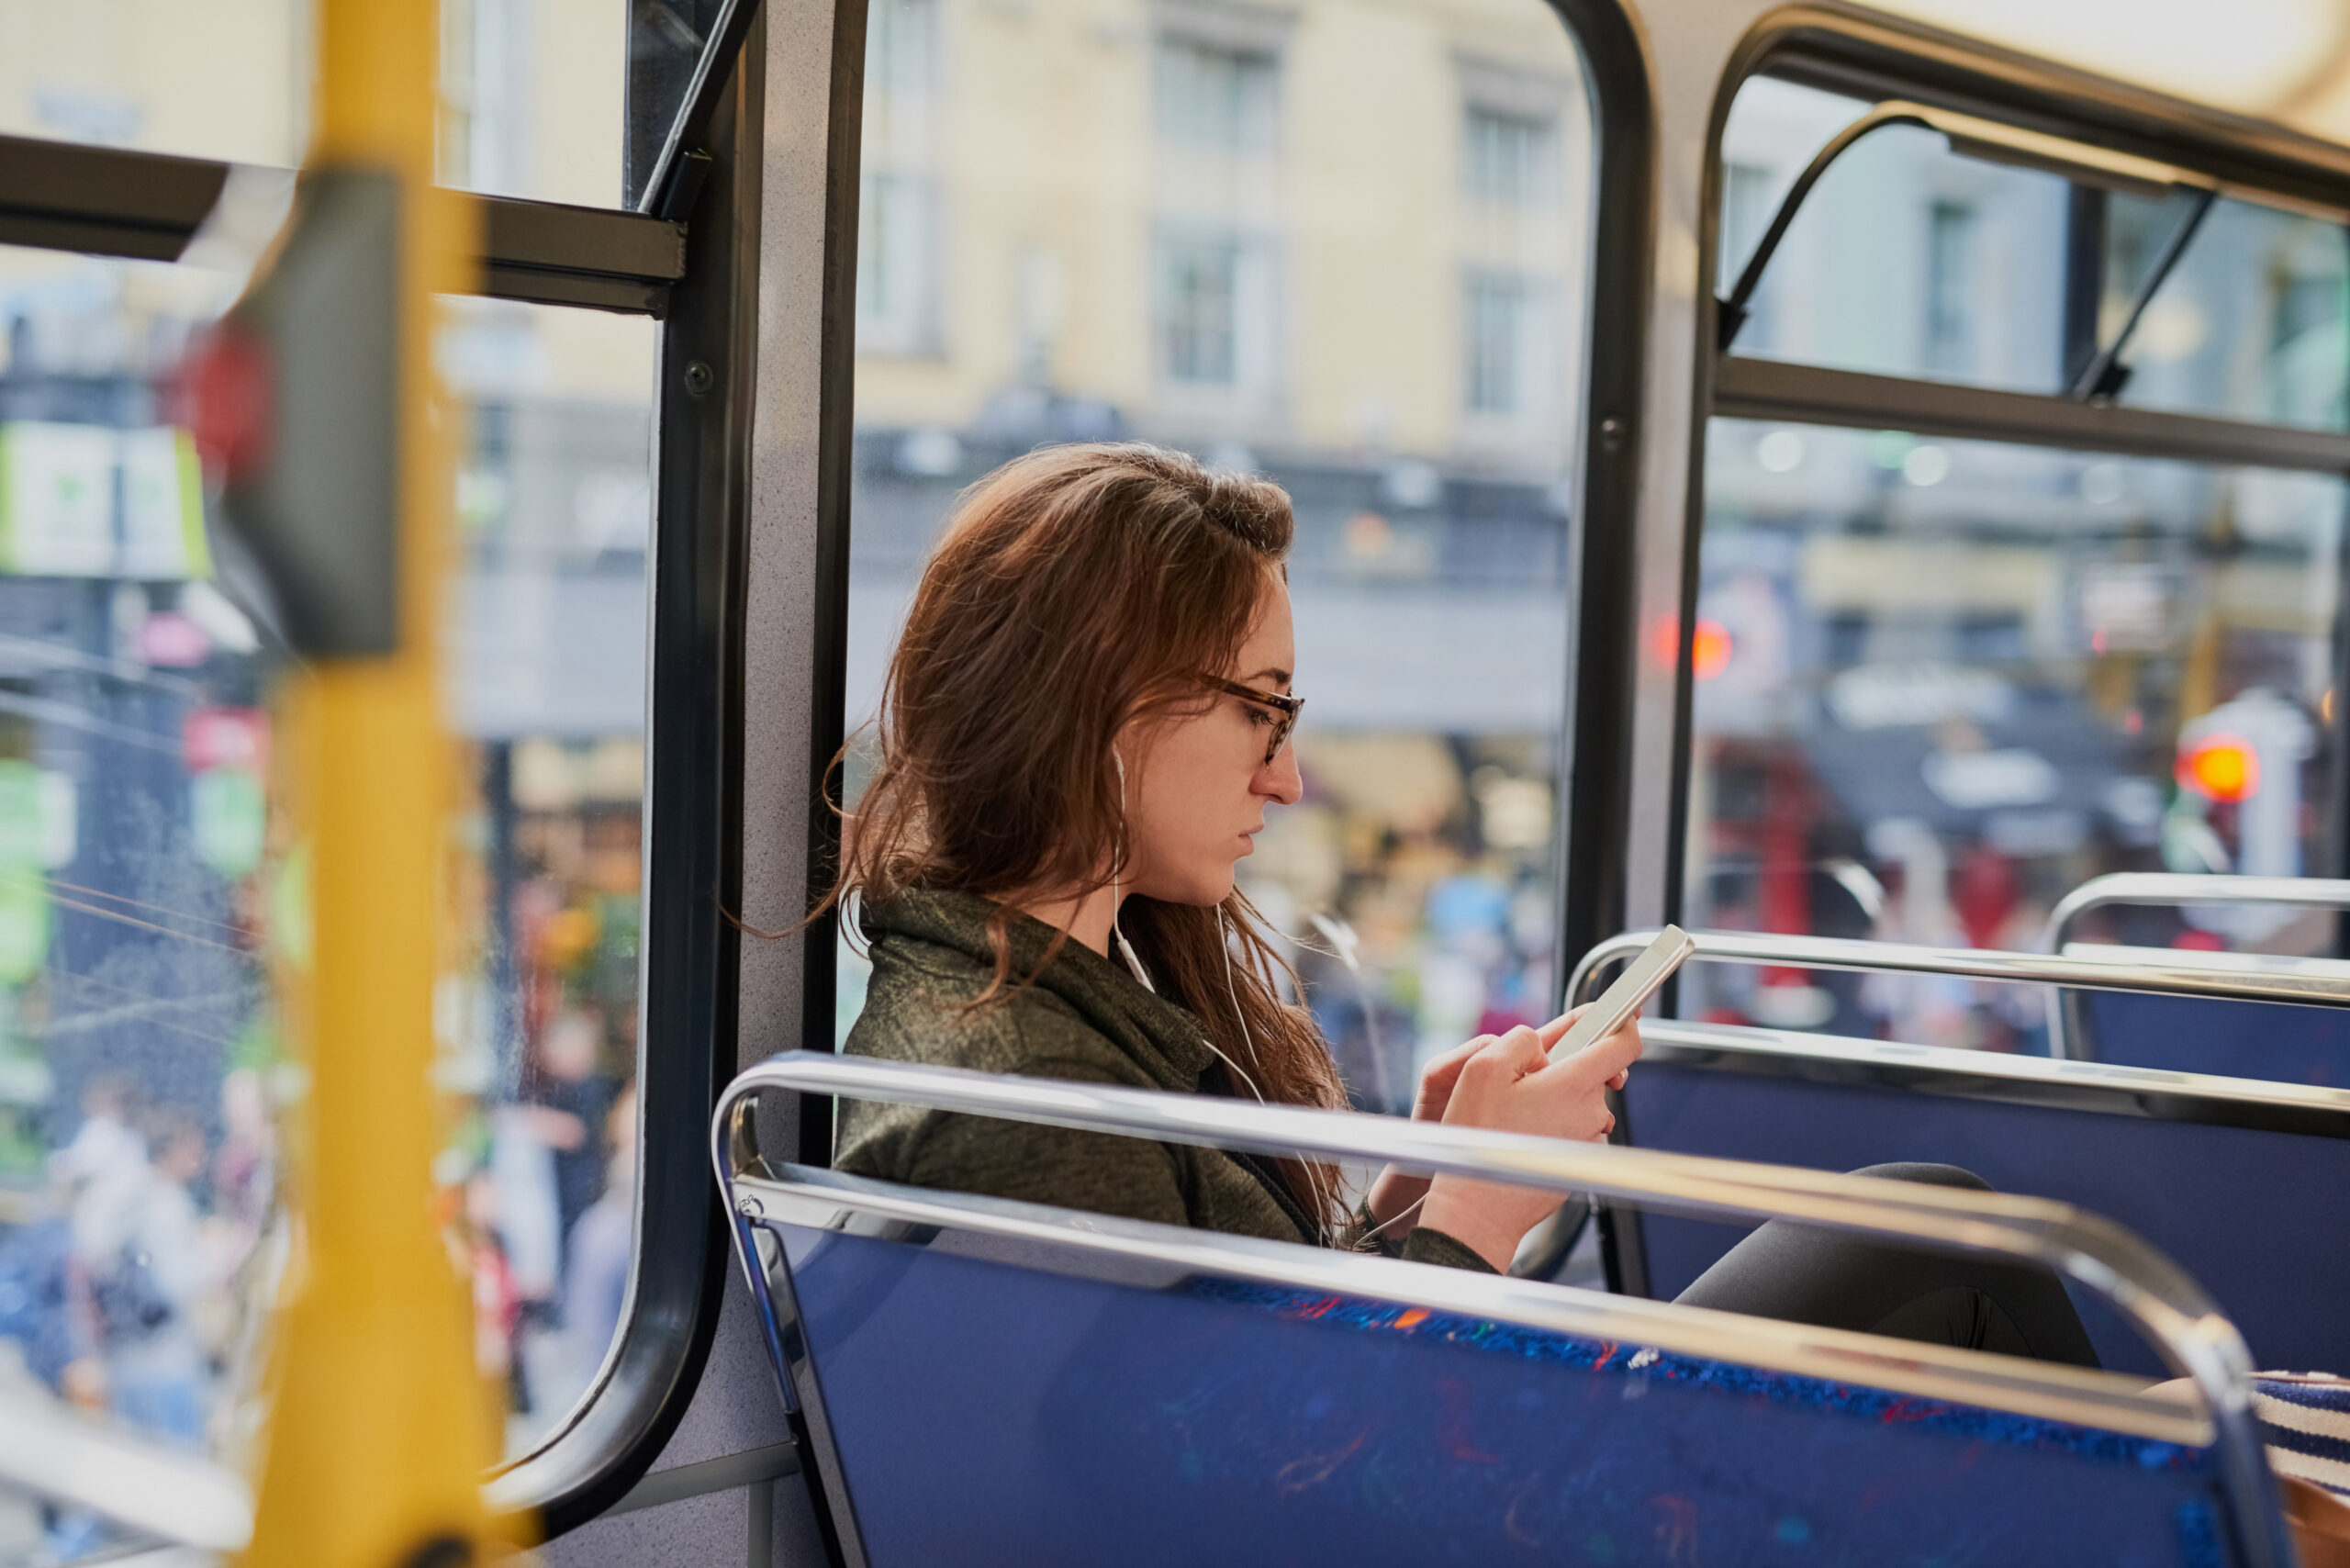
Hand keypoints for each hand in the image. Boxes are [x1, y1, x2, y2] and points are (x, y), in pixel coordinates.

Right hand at [1414, 1018, 1642, 1270]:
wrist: (1480, 1207)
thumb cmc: (1478, 1141)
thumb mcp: (1482, 1068)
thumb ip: (1520, 1041)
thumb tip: (1542, 1044)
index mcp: (1573, 1083)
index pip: (1624, 1044)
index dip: (1624, 1023)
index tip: (1622, 1014)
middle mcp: (1590, 1112)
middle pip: (1594, 1072)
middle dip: (1566, 1067)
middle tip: (1526, 1078)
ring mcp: (1588, 1140)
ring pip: (1582, 1101)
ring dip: (1558, 1099)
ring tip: (1517, 1115)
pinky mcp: (1581, 1161)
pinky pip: (1575, 1129)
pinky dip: (1555, 1125)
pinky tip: (1524, 1136)